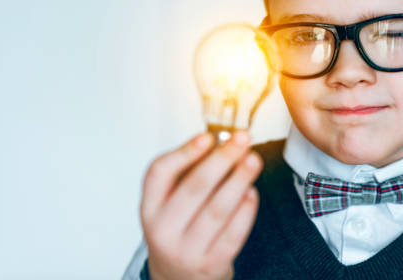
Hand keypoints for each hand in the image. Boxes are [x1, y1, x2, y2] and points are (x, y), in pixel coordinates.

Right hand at [140, 131, 261, 279]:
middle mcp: (162, 230)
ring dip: (239, 180)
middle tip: (242, 139)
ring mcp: (186, 250)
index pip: (159, 173)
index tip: (208, 136)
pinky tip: (252, 192)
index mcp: (149, 207)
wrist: (178, 278)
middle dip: (222, 159)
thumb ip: (191, 172)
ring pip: (217, 210)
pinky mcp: (210, 265)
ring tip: (253, 160)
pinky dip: (245, 211)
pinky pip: (232, 235)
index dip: (185, 152)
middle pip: (194, 188)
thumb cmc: (180, 230)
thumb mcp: (171, 203)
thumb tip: (223, 142)